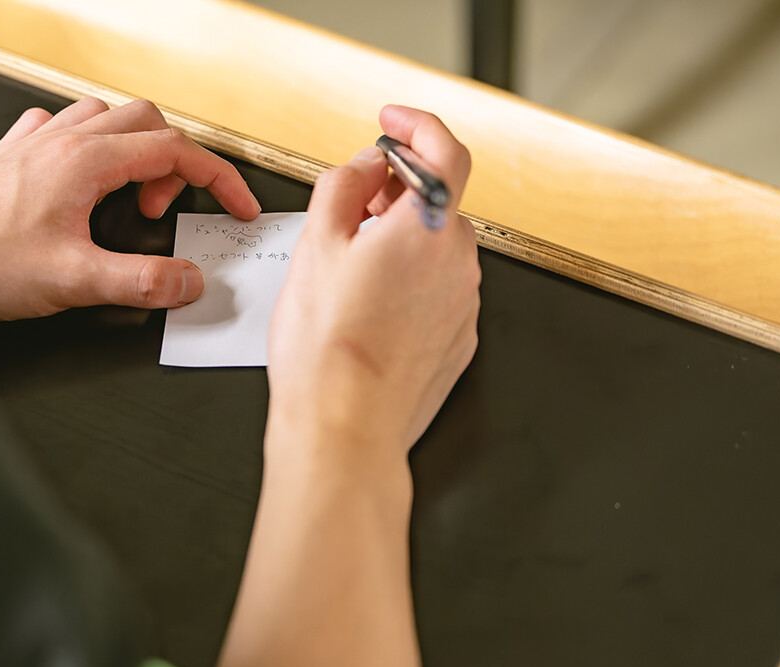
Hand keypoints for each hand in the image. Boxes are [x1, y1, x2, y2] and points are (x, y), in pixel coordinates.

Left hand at [0, 98, 260, 319]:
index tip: (235, 206)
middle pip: (146, 121)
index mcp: (85, 162)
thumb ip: (141, 282)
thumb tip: (186, 280)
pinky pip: (60, 128)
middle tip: (161, 212)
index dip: (218, 178)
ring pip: (104, 117)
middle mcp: (61, 141)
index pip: (175, 151)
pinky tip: (79, 183)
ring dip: (132, 149)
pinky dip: (86, 147)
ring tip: (127, 198)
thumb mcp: (74, 283)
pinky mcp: (11, 158)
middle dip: (174, 163)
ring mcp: (34, 144)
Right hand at [267, 105, 479, 451]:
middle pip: (437, 204)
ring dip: (401, 244)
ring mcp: (463, 306)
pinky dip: (408, 286)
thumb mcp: (315, 246)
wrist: (345, 429)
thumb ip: (342, 186)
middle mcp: (458, 264)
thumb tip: (363, 167)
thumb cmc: (326, 351)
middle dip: (397, 194)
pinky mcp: (458, 341)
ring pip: (436, 252)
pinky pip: (437, 294)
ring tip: (350, 270)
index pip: (445, 151)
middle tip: (352, 206)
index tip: (393, 124)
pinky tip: (368, 309)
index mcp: (427, 229)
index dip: (418, 126)